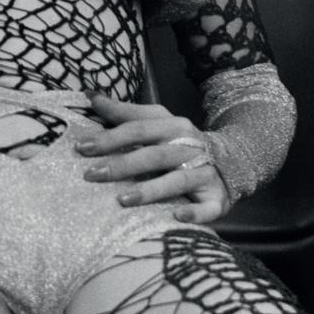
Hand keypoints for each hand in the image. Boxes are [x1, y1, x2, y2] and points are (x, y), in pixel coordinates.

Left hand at [77, 94, 229, 223]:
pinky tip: (176, 217)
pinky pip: (207, 208)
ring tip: (122, 200)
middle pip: (154, 155)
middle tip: (91, 175)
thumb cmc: (179, 141)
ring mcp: (205, 173)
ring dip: (150, 190)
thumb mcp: (156, 121)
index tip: (82, 147)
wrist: (231, 159)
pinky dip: (193, 213)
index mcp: (173, 125)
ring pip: (177, 180)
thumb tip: (90, 96)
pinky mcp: (217, 198)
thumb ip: (124, 112)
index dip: (110, 137)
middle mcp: (189, 146)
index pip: (138, 129)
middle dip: (122, 165)